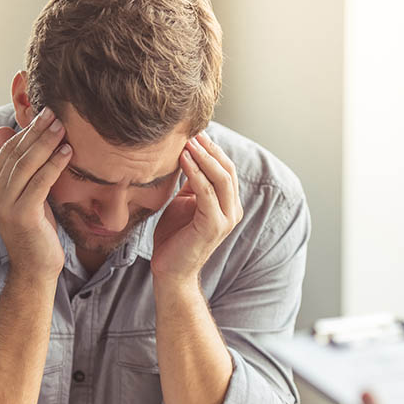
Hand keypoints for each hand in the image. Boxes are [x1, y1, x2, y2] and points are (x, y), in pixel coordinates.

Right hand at [0, 107, 71, 279]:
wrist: (36, 266)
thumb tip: (8, 129)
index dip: (27, 129)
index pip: (8, 148)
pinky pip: (40, 182)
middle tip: (55, 112)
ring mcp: (3, 203)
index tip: (45, 112)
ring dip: (46, 142)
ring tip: (63, 126)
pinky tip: (68, 152)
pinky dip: (54, 164)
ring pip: (27, 164)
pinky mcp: (21, 214)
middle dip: (37, 130)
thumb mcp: (26, 191)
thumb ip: (19, 164)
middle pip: (16, 152)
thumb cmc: (36, 227)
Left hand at [151, 133, 243, 284]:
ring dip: (204, 157)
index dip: (212, 149)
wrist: (171, 271)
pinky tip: (183, 160)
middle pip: (228, 170)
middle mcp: (232, 210)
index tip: (194, 133)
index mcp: (228, 204)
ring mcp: (226, 219)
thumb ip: (191, 184)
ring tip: (187, 142)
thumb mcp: (184, 203)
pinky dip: (195, 173)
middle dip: (210, 149)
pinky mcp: (214, 226)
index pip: (226, 169)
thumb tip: (186, 156)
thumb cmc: (174, 238)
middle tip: (191, 132)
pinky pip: (206, 192)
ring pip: (221, 178)